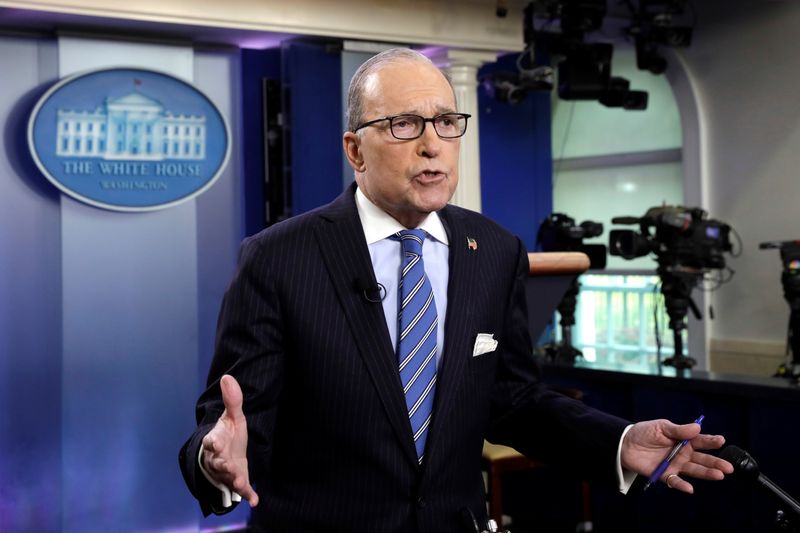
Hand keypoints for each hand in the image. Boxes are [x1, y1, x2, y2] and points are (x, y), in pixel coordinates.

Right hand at [201, 374, 258, 506]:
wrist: (227, 455)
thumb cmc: (229, 435)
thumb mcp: (233, 417)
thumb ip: (233, 400)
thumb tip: (227, 376)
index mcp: (216, 441)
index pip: (212, 441)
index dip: (213, 442)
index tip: (214, 442)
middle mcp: (219, 458)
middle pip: (218, 462)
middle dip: (222, 464)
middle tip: (227, 465)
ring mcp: (228, 471)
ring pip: (228, 477)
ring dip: (234, 479)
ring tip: (240, 482)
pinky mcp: (239, 480)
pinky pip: (243, 490)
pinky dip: (248, 495)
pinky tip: (256, 500)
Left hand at [621, 419, 733, 493]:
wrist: (626, 444)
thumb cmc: (645, 432)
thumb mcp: (661, 427)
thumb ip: (678, 430)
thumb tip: (696, 428)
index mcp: (684, 440)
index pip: (701, 441)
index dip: (711, 441)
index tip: (721, 440)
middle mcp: (683, 454)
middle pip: (702, 459)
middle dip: (715, 462)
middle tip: (728, 467)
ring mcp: (675, 465)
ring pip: (694, 471)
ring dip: (706, 473)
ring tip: (719, 475)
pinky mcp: (665, 474)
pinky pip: (675, 481)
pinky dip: (682, 485)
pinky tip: (689, 488)